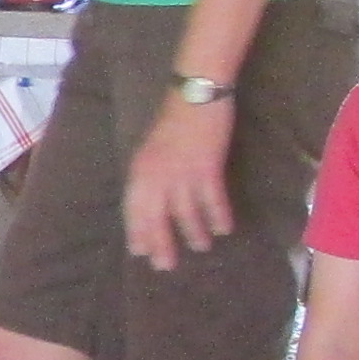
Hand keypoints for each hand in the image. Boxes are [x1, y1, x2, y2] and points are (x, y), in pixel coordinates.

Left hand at [120, 98, 233, 264]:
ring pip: (186, 212)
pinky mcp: (207, 167)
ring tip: (200, 247)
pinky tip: (224, 228)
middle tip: (166, 265)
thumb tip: (154, 202)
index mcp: (140, 169)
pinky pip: (212, 199)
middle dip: (161, 243)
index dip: (138, 232)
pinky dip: (218, 215)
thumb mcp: (151, 149)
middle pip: (157, 218)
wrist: (195, 93)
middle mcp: (157, 175)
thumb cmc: (173, 120)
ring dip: (193, 233)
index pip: (134, 209)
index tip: (140, 252)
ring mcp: (182, 172)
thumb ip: (150, 174)